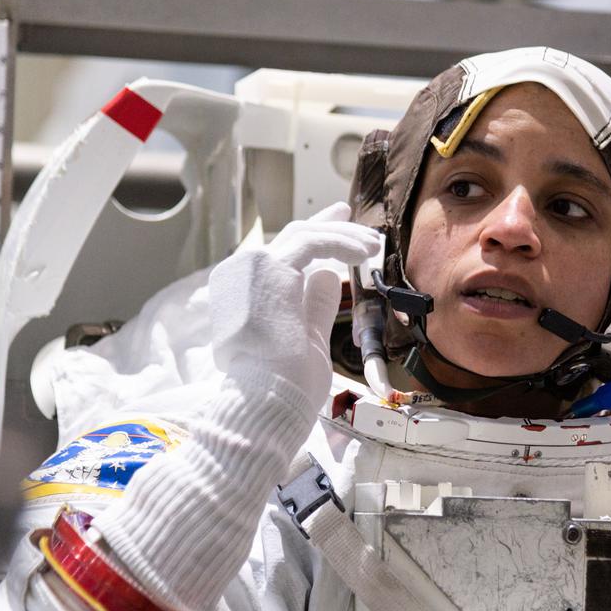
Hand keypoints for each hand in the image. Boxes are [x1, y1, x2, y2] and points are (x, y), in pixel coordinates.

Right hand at [209, 201, 381, 406]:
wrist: (266, 395)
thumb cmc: (284, 381)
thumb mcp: (304, 335)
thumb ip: (314, 304)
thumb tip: (330, 277)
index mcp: (241, 291)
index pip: (280, 254)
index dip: (311, 238)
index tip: (336, 231)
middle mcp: (239, 273)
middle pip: (289, 237)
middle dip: (326, 225)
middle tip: (350, 214)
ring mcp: (250, 267)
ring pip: (302, 235)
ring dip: (341, 235)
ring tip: (372, 244)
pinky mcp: (270, 266)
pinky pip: (312, 242)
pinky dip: (341, 242)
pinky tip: (364, 251)